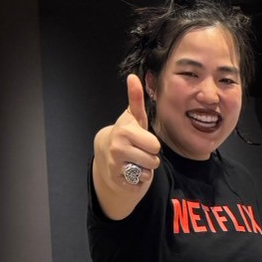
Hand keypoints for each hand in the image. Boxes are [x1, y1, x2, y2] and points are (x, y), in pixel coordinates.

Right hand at [97, 74, 161, 190]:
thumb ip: (136, 98)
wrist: (107, 155)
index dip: (152, 145)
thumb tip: (133, 76)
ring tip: (135, 161)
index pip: (155, 145)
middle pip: (154, 160)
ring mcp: (115, 165)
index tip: (142, 140)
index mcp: (125, 132)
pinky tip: (130, 172)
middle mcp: (118, 148)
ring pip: (148, 173)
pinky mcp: (117, 180)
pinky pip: (140, 184)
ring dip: (145, 170)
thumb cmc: (127, 135)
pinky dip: (138, 181)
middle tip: (140, 152)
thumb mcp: (133, 117)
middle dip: (151, 158)